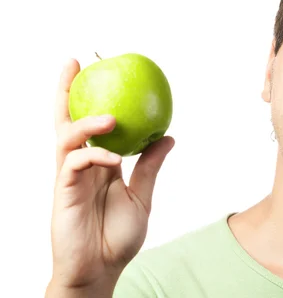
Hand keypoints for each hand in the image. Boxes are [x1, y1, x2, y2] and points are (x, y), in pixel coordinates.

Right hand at [47, 58, 174, 293]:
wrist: (101, 270)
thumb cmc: (117, 237)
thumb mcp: (141, 196)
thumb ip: (149, 167)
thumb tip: (168, 136)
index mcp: (99, 164)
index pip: (91, 124)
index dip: (91, 98)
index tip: (100, 71)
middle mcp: (81, 165)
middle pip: (68, 120)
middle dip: (67, 91)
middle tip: (74, 63)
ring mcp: (70, 178)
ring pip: (66, 138)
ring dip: (86, 123)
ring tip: (110, 118)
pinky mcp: (63, 193)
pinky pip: (74, 165)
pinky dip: (93, 156)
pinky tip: (111, 159)